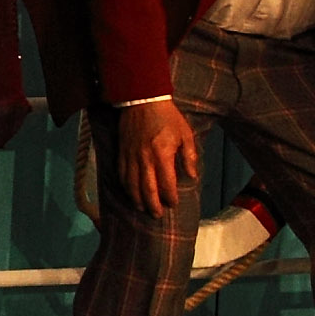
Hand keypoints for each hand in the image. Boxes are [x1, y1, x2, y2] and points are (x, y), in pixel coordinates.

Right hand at [115, 101, 199, 216]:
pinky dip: (126, 187)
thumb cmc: (167, 116)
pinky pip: (122, 174)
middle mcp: (145, 159)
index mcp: (162, 154)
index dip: (170, 196)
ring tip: (143, 209)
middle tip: (157, 215)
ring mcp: (131, 156)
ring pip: (132, 184)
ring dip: (138, 199)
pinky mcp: (122, 152)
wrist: (142, 99)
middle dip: (153, 205)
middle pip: (147, 189)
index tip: (173, 203)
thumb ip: (189, 156)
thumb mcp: (185, 134)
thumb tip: (192, 176)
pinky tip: (130, 194)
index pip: (166, 183)